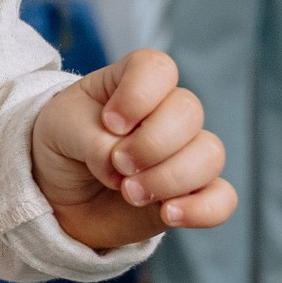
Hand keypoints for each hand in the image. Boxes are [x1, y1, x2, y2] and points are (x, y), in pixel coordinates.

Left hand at [32, 46, 234, 254]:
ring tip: (128, 193)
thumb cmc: (62, 147)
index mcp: (134, 82)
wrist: (59, 196)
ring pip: (209, 155)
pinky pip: (222, 199)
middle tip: (117, 165)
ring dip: (167, 178)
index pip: (158, 68)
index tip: (109, 122)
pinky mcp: (192, 194)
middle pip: (189, 111)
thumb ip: (90, 139)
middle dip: (151, 144)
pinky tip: (168, 214)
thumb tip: (120, 165)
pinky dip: (201, 209)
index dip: (138, 95)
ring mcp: (184, 153)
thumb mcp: (59, 130)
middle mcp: (167, 112)